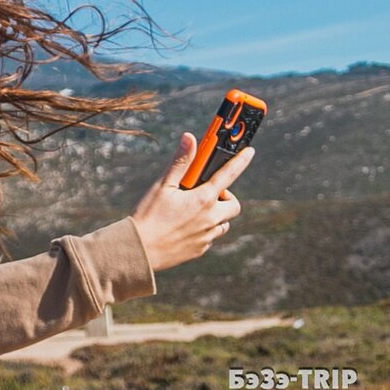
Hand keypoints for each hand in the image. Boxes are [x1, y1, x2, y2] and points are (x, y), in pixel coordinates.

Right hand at [129, 132, 254, 272]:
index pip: (228, 175)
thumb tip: (189, 138)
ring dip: (215, 214)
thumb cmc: (148, 215)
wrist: (139, 250)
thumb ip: (180, 162)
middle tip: (207, 193)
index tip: (249, 152)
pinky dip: (204, 229)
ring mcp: (207, 236)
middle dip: (226, 197)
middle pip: (234, 205)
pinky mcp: (200, 249)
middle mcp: (210, 218)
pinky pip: (210, 237)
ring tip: (193, 211)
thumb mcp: (162, 185)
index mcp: (203, 199)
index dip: (241, 161)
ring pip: (223, 223)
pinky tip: (184, 227)